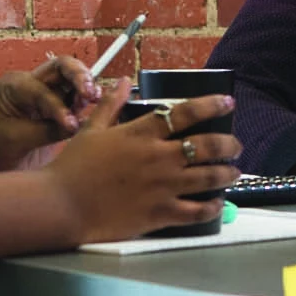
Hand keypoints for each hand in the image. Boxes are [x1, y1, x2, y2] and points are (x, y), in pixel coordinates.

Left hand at [0, 56, 104, 173]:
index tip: (70, 125)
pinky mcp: (55, 106)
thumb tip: (78, 125)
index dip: (58, 107)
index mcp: (13, 87)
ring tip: (95, 99)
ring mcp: (44, 92)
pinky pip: (74, 97)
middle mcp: (30, 83)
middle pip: (61, 67)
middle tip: (91, 93)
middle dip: (79, 76)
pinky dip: (85, 100)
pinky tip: (96, 107)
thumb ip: (49, 130)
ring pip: (71, 79)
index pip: (41, 90)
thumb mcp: (18, 140)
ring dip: (85, 87)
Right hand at [42, 94, 243, 243]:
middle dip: (229, 144)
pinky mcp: (160, 213)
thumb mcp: (90, 129)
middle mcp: (158, 157)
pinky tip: (217, 203)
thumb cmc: (72, 166)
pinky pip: (196, 211)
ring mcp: (162, 187)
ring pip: (209, 177)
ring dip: (227, 173)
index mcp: (142, 134)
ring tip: (234, 172)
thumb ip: (110, 105)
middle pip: (207, 145)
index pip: (186, 113)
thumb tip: (122, 82)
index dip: (212, 105)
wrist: (60, 205)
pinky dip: (212, 207)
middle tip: (236, 145)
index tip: (228, 102)